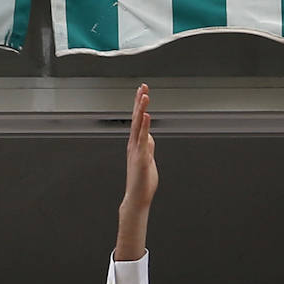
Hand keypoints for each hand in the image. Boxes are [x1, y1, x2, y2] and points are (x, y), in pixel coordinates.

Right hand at [114, 83, 156, 260]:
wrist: (137, 198)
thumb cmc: (142, 181)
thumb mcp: (148, 160)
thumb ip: (149, 147)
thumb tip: (150, 136)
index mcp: (136, 144)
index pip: (139, 121)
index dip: (140, 105)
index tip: (143, 91)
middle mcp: (134, 144)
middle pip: (137, 118)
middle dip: (140, 102)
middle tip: (143, 86)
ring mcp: (137, 150)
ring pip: (139, 126)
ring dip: (141, 109)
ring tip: (144, 95)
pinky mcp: (141, 157)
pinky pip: (143, 139)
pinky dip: (145, 127)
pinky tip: (146, 115)